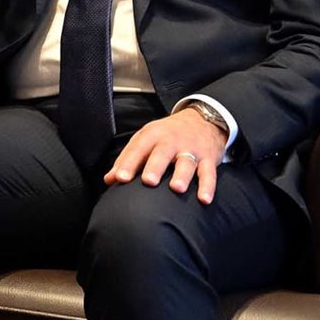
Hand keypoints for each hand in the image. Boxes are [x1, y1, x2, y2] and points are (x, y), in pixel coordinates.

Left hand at [102, 106, 228, 203]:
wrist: (202, 120)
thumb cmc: (167, 135)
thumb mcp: (146, 139)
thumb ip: (127, 159)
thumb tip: (109, 180)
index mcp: (152, 136)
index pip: (138, 149)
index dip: (128, 164)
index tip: (120, 178)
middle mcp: (171, 141)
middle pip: (162, 154)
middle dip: (155, 167)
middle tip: (149, 181)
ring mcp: (191, 150)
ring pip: (186, 163)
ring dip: (182, 175)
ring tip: (177, 188)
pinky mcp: (208, 159)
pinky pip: (209, 173)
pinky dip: (208, 186)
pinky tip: (204, 200)